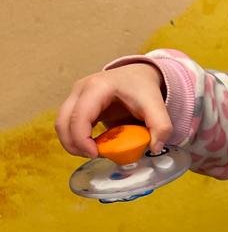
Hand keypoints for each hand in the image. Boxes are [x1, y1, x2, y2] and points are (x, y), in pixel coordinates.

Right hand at [56, 64, 170, 157]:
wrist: (139, 74)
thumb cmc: (143, 87)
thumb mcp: (156, 105)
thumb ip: (161, 126)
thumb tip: (154, 148)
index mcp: (98, 87)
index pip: (79, 116)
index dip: (82, 139)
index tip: (95, 154)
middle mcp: (81, 88)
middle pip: (63, 122)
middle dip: (74, 144)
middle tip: (94, 156)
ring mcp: (76, 95)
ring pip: (61, 124)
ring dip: (73, 143)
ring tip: (94, 152)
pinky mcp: (76, 104)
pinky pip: (67, 124)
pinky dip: (76, 138)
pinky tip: (93, 145)